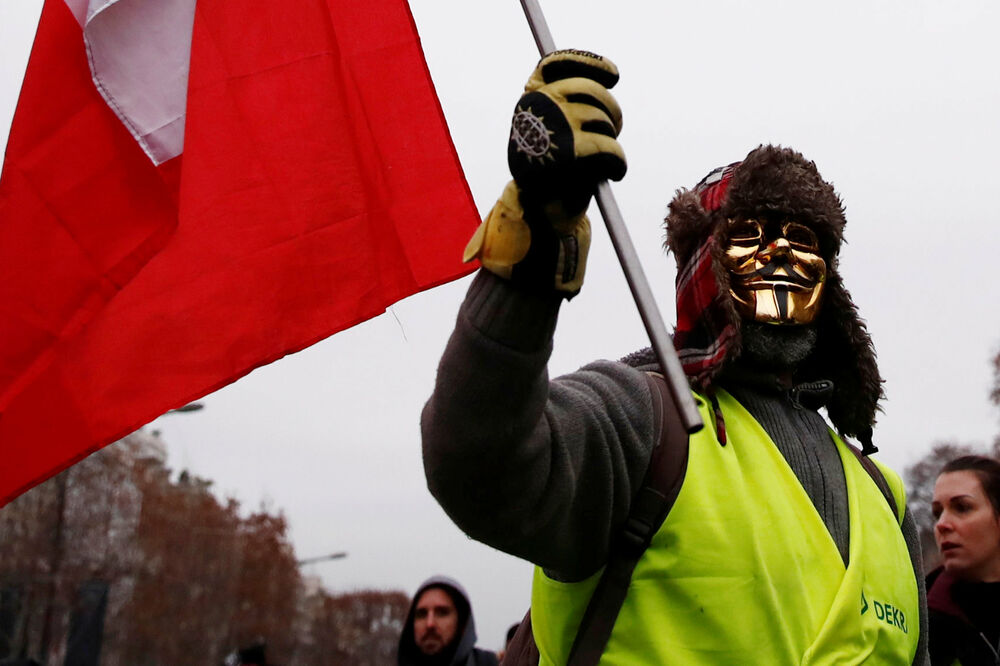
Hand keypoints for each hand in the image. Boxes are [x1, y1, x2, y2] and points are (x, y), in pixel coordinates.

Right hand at [464, 50, 624, 297]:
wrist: (538, 217)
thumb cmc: (551, 174)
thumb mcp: (555, 132)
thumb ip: (569, 105)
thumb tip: (603, 80)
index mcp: (529, 99)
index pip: (556, 63)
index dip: (589, 63)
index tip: (614, 75)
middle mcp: (536, 108)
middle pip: (590, 91)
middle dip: (611, 112)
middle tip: (614, 131)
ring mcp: (552, 128)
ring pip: (604, 120)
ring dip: (613, 141)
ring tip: (606, 158)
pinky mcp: (569, 153)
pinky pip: (610, 148)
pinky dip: (618, 162)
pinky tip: (615, 172)